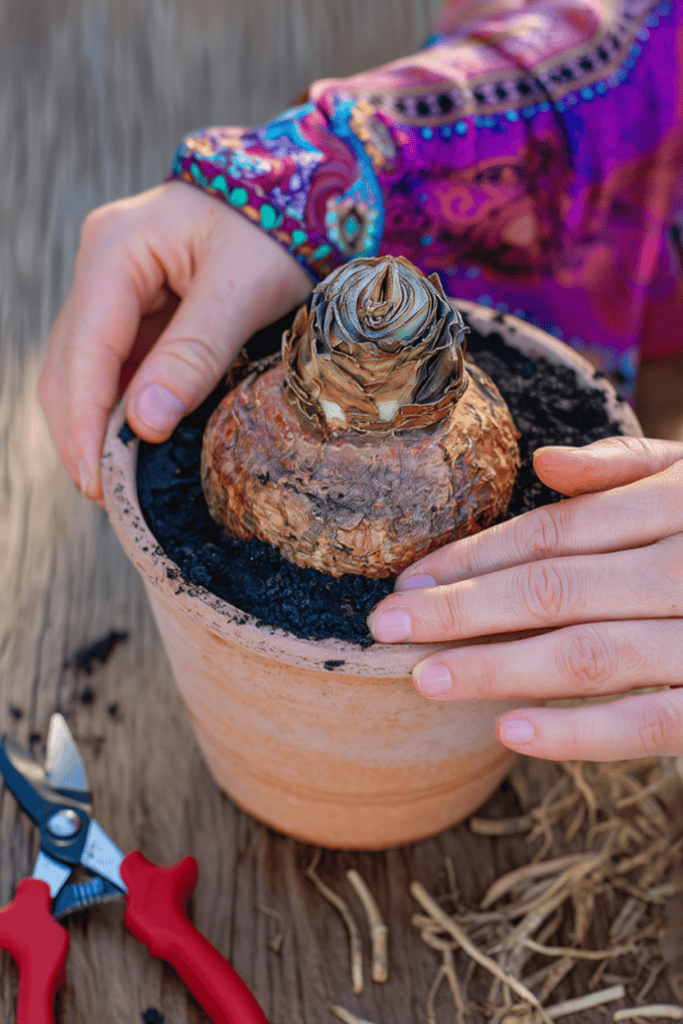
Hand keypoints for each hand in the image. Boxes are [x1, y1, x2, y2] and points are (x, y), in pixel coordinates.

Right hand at [38, 181, 311, 504]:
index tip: (95, 479)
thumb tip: (146, 424)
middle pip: (69, 364)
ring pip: (84, 371)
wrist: (296, 196)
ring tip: (118, 482)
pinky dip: (121, 409)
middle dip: (81, 432)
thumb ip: (195, 354)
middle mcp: (101, 267)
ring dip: (96, 426)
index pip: (83, 347)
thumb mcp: (243, 289)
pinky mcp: (134, 310)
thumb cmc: (275, 230)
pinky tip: (136, 446)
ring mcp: (113, 289)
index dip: (83, 420)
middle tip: (105, 495)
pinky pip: (115, 367)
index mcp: (116, 248)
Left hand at [367, 436, 682, 761]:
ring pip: (590, 652)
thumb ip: (634, 469)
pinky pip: (655, 721)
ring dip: (497, 667)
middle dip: (461, 608)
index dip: (474, 556)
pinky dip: (583, 731)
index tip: (407, 578)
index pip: (554, 530)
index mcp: (678, 502)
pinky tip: (512, 734)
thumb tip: (545, 461)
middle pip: (554, 586)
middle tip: (383, 627)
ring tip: (423, 677)